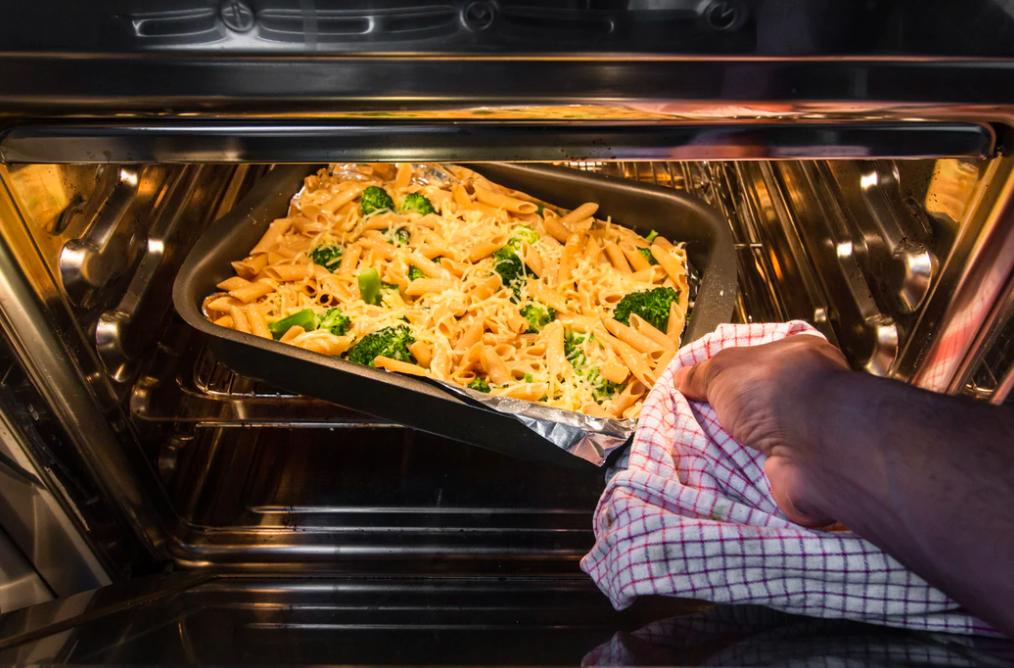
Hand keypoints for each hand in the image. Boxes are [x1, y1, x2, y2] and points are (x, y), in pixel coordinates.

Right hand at [673, 335, 848, 526]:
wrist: (809, 447)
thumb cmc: (774, 391)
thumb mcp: (724, 370)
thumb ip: (702, 374)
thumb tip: (682, 377)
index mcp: (798, 358)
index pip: (762, 361)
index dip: (731, 373)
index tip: (703, 386)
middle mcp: (806, 395)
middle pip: (756, 404)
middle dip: (727, 414)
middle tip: (694, 420)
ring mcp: (805, 435)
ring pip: (758, 440)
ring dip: (731, 448)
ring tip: (695, 449)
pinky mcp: (798, 470)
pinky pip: (760, 472)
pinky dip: (739, 475)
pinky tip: (713, 474)